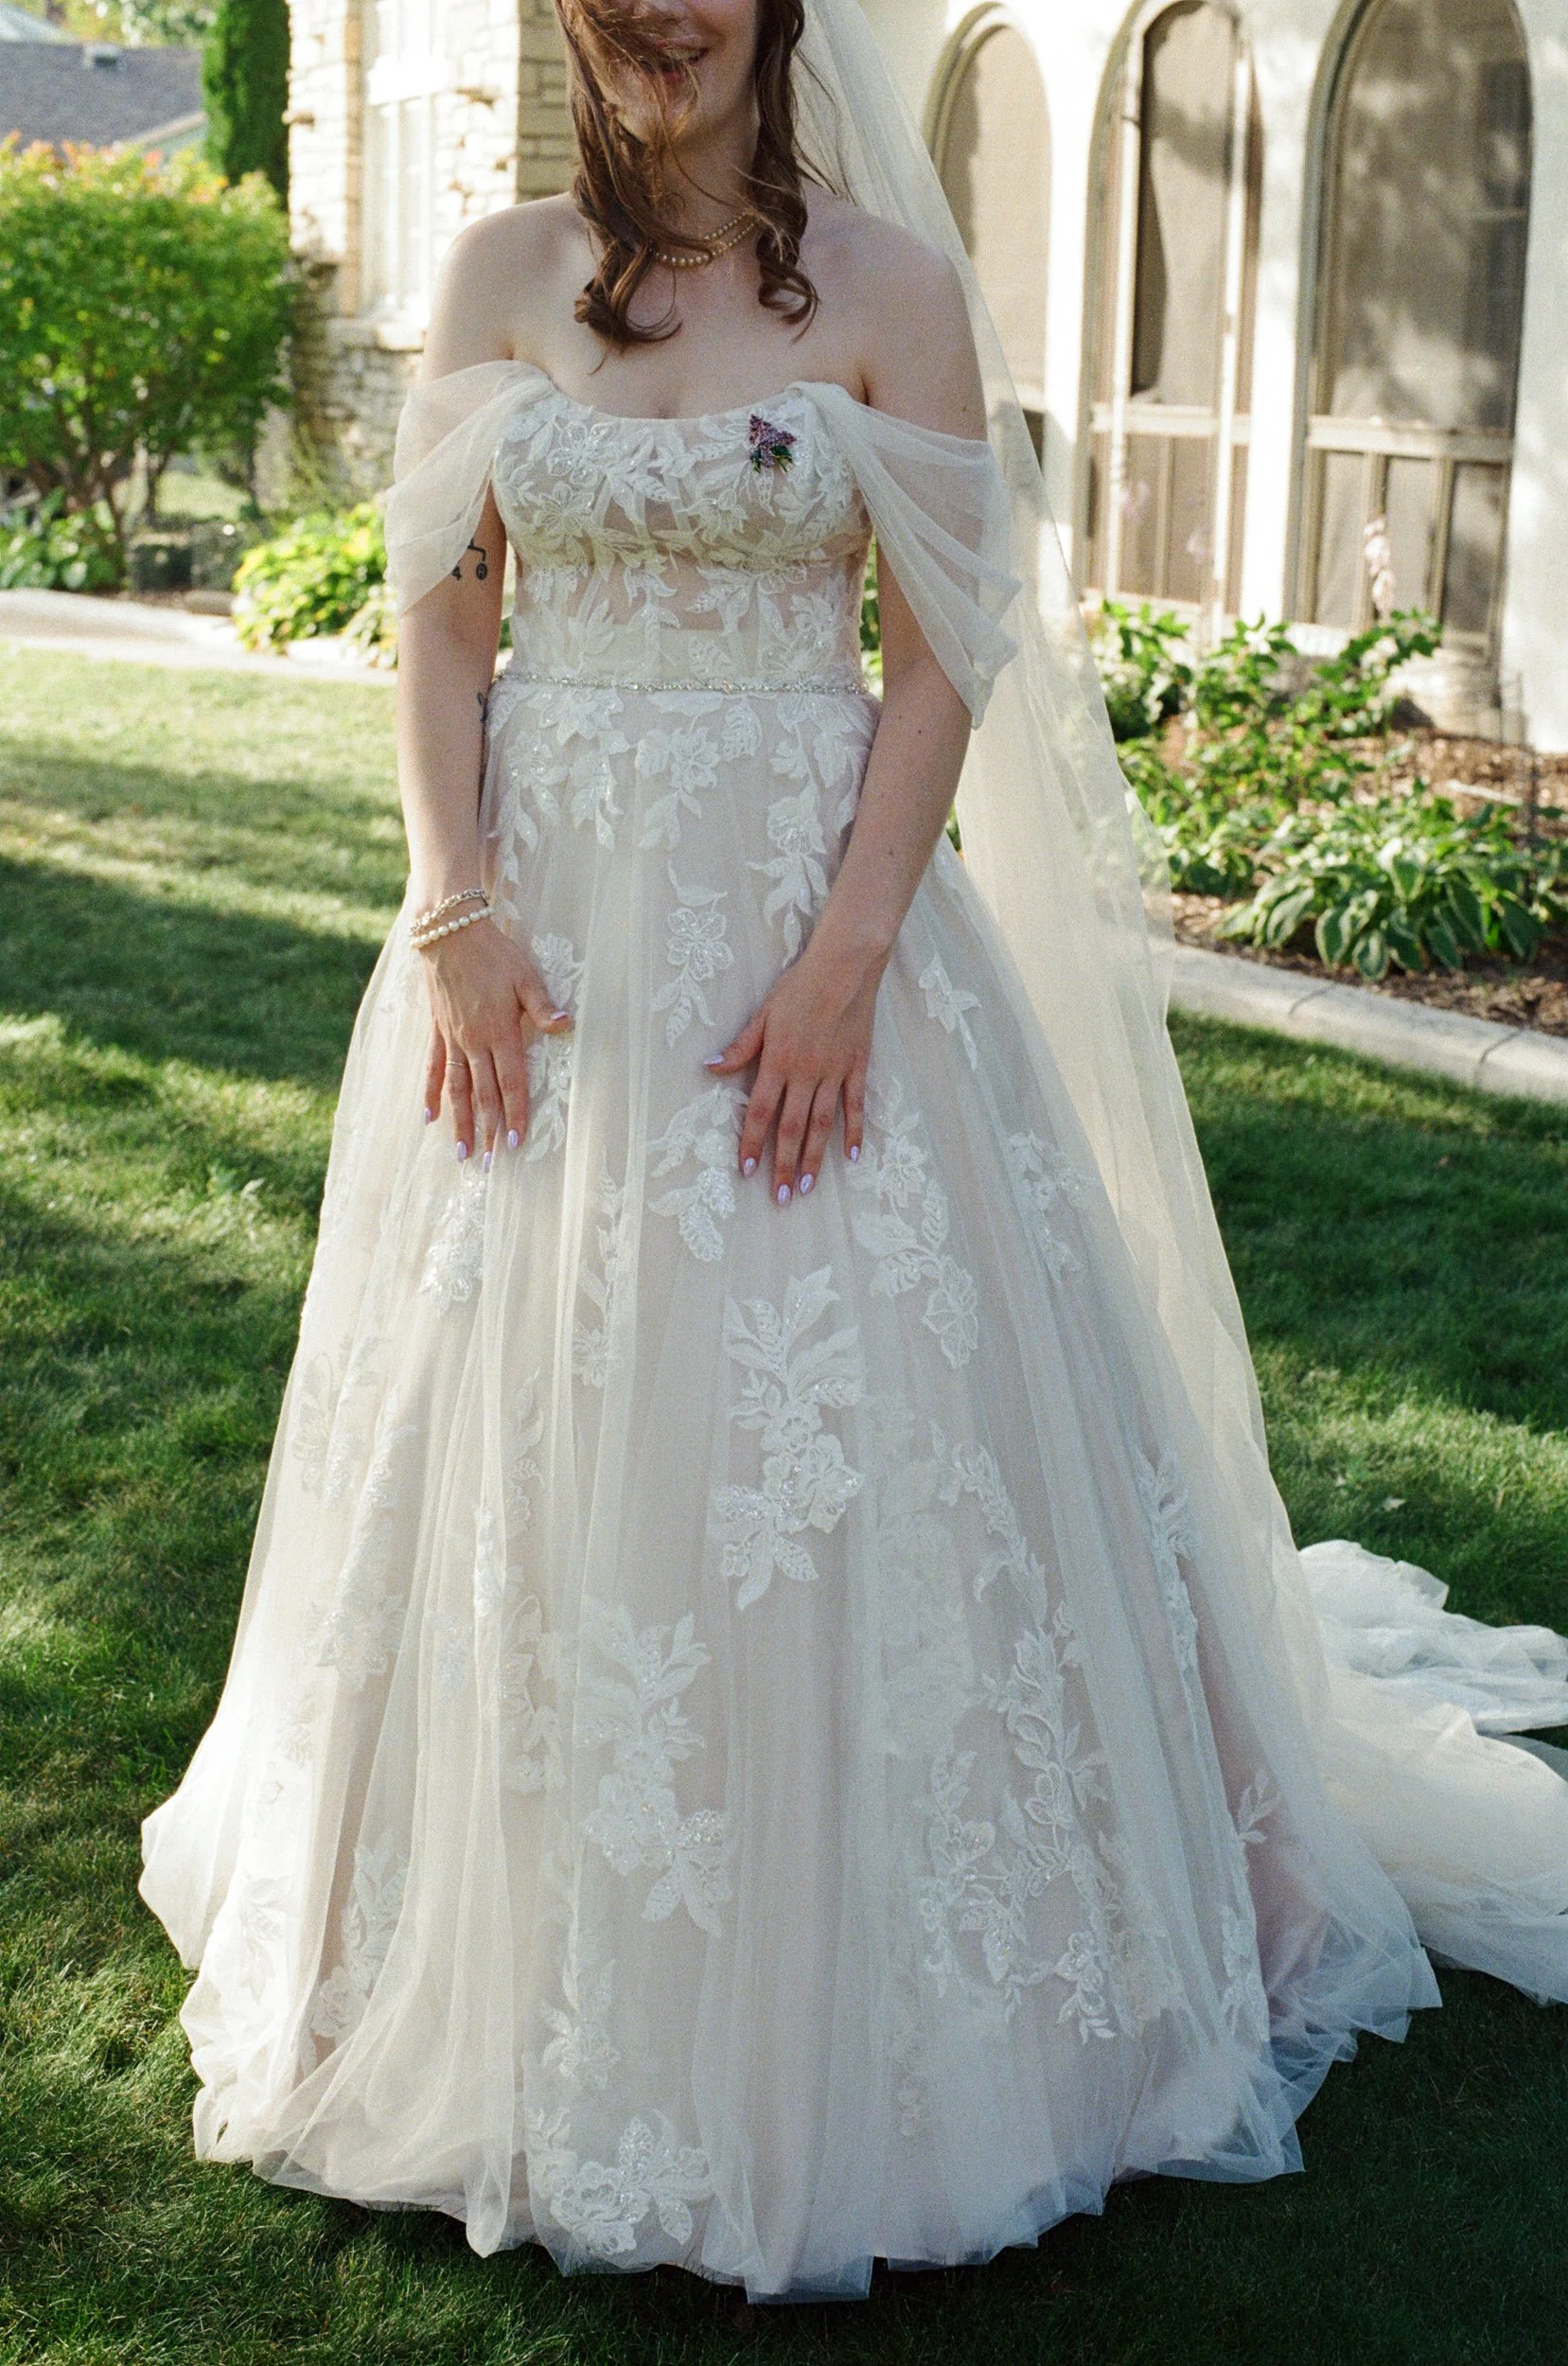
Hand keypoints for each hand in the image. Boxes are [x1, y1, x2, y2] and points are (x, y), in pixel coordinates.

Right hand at [420, 920, 571, 1160]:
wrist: (448, 931)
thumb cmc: (493, 952)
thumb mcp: (526, 975)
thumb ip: (543, 1006)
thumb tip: (566, 1026)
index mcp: (500, 1031)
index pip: (510, 1082)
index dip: (514, 1113)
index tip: (515, 1142)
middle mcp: (474, 1041)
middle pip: (483, 1094)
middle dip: (487, 1130)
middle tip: (488, 1164)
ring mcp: (452, 1038)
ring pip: (456, 1089)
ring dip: (459, 1122)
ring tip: (460, 1153)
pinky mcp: (437, 1030)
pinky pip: (433, 1068)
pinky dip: (430, 1093)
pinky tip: (428, 1117)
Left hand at [705, 938, 885, 1202]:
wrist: (845, 966)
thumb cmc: (800, 986)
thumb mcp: (764, 1013)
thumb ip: (741, 1046)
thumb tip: (710, 1067)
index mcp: (778, 1061)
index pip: (760, 1112)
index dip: (752, 1143)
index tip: (746, 1171)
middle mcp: (806, 1073)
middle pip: (792, 1127)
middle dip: (785, 1164)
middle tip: (782, 1196)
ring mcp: (835, 1072)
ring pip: (823, 1124)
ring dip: (816, 1158)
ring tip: (810, 1187)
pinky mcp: (858, 1066)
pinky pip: (856, 1105)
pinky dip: (855, 1131)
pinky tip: (853, 1156)